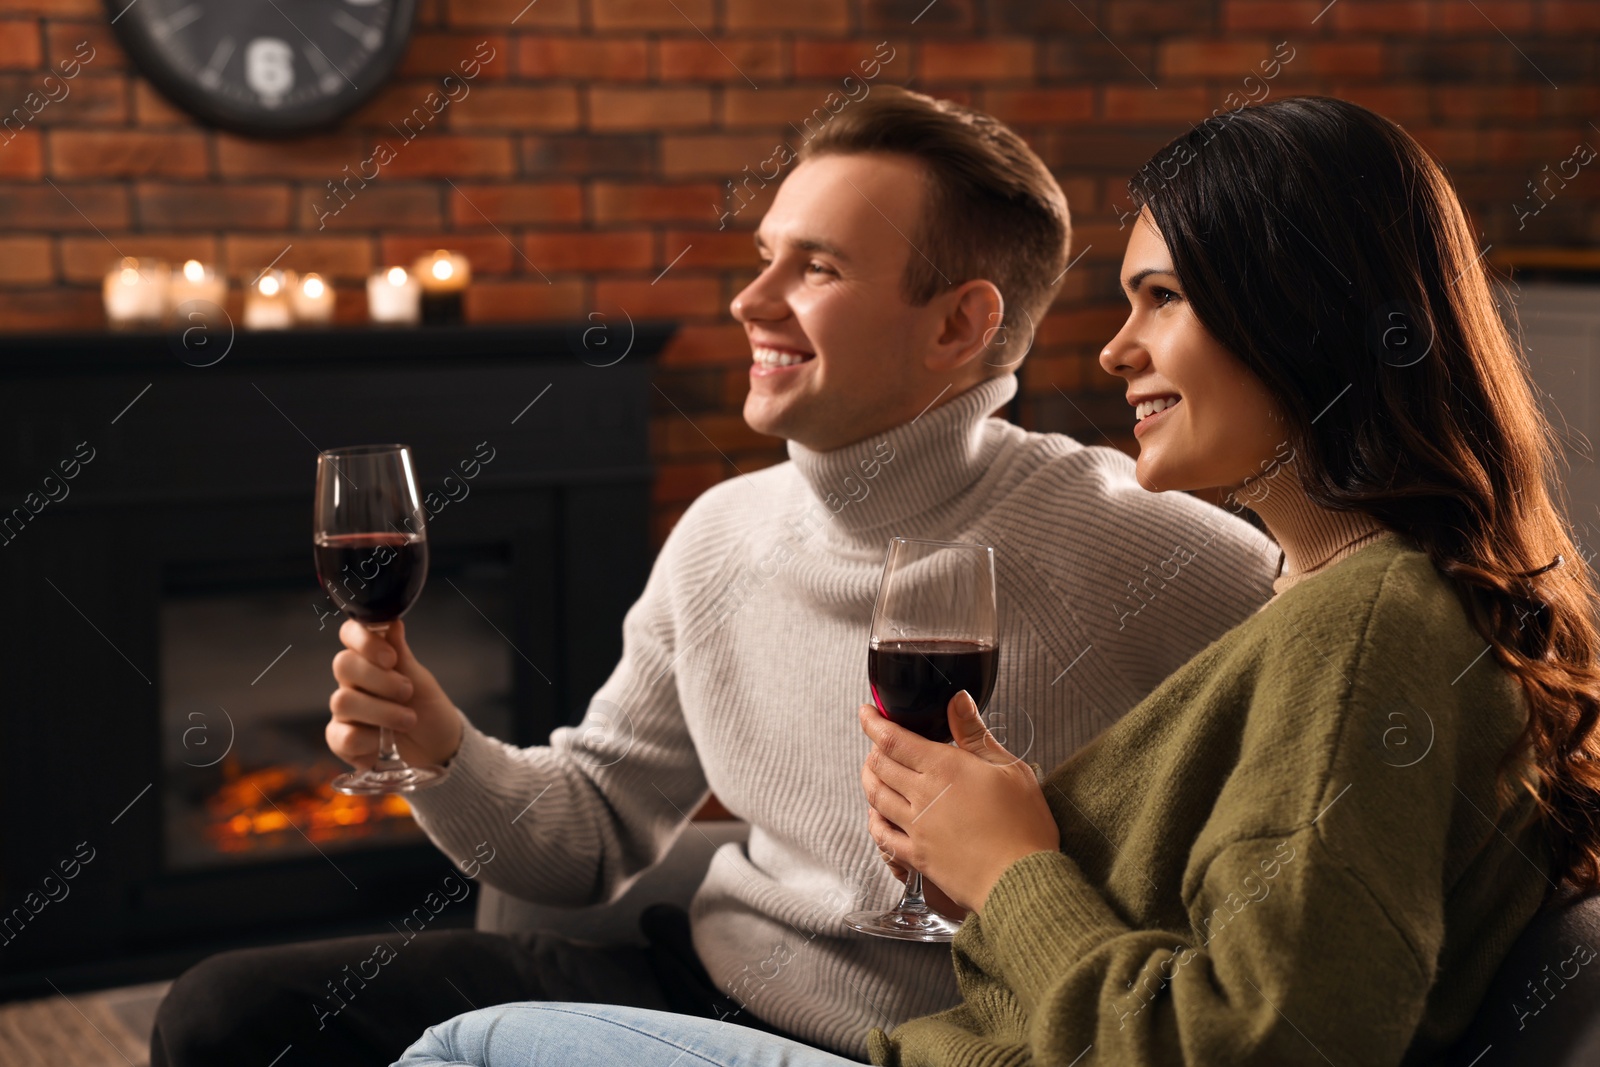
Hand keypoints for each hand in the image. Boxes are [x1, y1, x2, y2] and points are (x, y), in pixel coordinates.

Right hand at [327, 618, 462, 770]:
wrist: (439, 749)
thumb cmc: (429, 709)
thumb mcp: (421, 681)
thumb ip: (401, 654)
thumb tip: (392, 622)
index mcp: (370, 659)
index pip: (350, 634)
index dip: (363, 640)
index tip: (390, 658)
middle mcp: (352, 682)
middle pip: (343, 665)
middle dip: (379, 678)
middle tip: (407, 691)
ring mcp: (345, 711)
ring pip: (342, 701)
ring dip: (381, 711)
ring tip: (409, 720)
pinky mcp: (342, 740)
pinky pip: (342, 735)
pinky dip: (369, 738)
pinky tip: (386, 741)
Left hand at [860, 691, 1058, 913]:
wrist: (1023, 881)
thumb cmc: (1024, 825)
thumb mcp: (1008, 768)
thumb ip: (975, 734)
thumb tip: (957, 700)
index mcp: (944, 768)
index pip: (893, 739)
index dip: (873, 723)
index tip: (867, 713)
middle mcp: (922, 796)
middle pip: (880, 765)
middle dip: (873, 748)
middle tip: (877, 741)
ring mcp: (916, 828)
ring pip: (875, 797)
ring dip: (869, 778)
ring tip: (872, 769)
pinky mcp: (917, 857)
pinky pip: (881, 836)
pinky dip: (873, 819)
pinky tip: (876, 814)